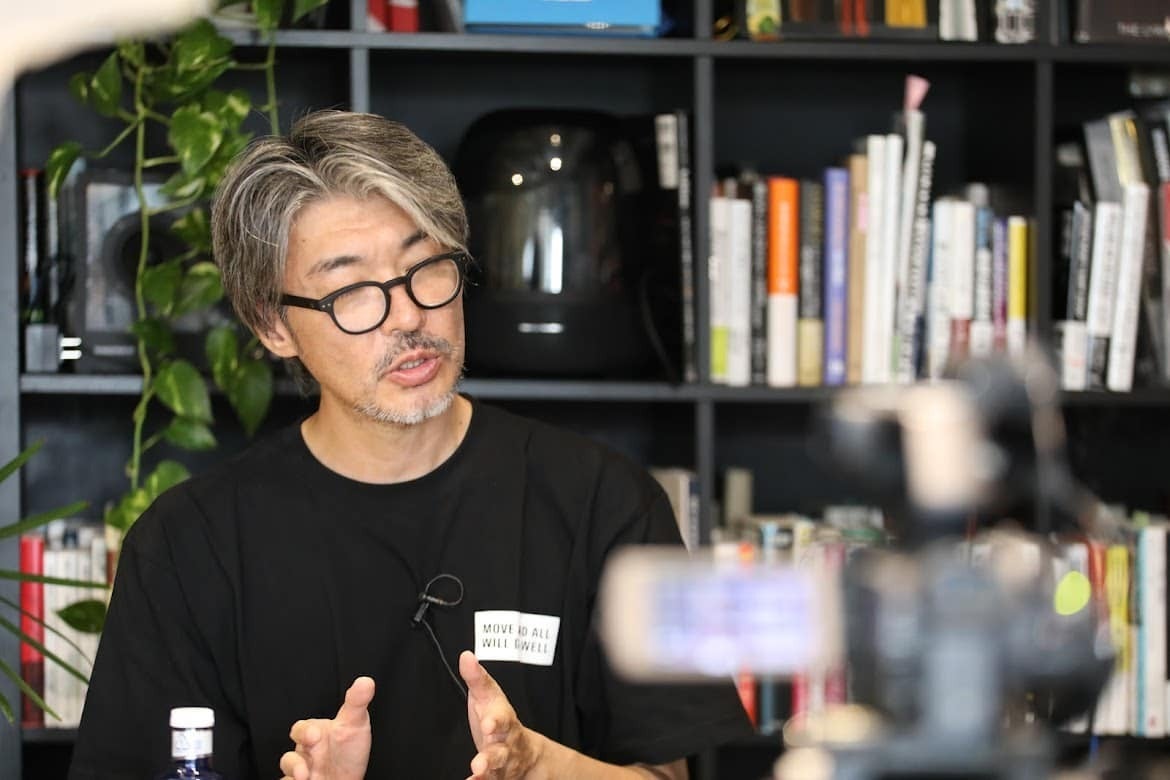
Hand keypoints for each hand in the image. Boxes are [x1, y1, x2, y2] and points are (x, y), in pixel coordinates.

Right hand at [278, 676, 374, 779]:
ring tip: (305, 778)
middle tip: (305, 767)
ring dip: (293, 774)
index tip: (315, 734)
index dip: (304, 732)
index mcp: (314, 734)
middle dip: (294, 761)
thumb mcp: (356, 723)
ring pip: (288, 771)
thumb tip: (366, 681)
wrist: (348, 778)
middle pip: (289, 756)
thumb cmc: (349, 751)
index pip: (301, 729)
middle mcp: (306, 753)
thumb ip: (357, 702)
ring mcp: (303, 771)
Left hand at [460, 651, 540, 779]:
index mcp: (504, 720)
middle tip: (479, 761)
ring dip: (486, 771)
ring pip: (498, 769)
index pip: (502, 719)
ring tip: (476, 771)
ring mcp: (503, 763)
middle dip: (492, 755)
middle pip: (502, 749)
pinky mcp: (497, 776)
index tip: (488, 724)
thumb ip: (477, 678)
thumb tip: (466, 656)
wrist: (525, 752)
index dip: (496, 722)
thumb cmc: (499, 717)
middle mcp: (506, 743)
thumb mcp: (489, 696)